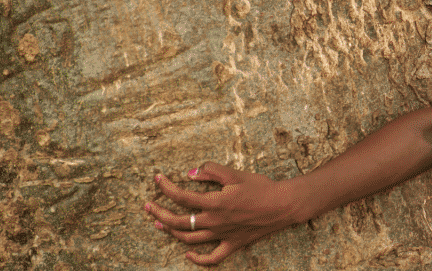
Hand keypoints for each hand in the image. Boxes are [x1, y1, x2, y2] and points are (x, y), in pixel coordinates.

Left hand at [145, 162, 303, 265]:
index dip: (166, 187)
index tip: (157, 179)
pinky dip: (197, 259)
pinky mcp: (232, 244)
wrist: (283, 205)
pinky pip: (212, 258)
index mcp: (215, 202)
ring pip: (189, 238)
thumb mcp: (236, 174)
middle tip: (148, 205)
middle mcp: (215, 221)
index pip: (182, 196)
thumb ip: (211, 171)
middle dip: (159, 213)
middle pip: (178, 221)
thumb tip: (190, 173)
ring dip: (171, 232)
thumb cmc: (261, 187)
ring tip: (160, 224)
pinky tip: (187, 254)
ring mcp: (222, 235)